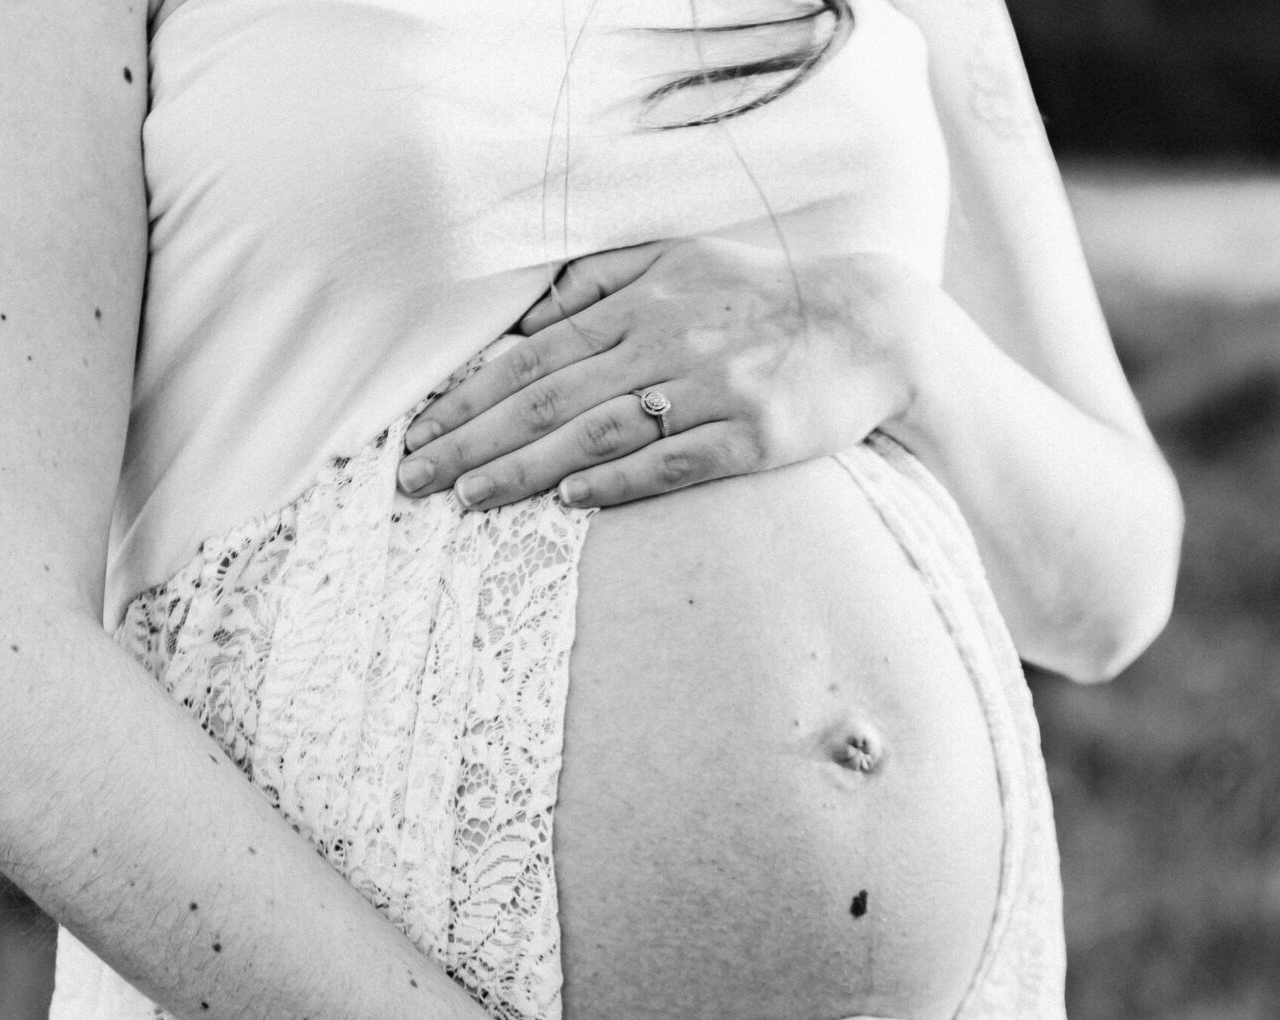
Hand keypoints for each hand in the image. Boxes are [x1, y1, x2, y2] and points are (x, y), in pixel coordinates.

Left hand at [394, 238, 915, 511]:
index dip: (466, 397)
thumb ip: (602, 281)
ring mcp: (710, 390)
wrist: (869, 327)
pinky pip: (674, 460)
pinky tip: (571, 500)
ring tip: (467, 498)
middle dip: (470, 439)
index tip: (414, 433)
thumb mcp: (680, 260)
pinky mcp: (753, 434)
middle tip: (410, 480)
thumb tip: (528, 317)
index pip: (530, 356)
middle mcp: (664, 342)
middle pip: (547, 399)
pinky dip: (620, 480)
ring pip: (596, 433)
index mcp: (638, 303)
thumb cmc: (762, 298)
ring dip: (524, 469)